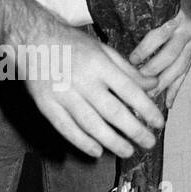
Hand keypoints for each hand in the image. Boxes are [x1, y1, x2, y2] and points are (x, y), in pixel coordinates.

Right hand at [22, 23, 163, 158]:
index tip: (159, 123)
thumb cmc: (71, 44)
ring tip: (128, 151)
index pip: (129, 90)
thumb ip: (127, 69)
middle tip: (149, 143)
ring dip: (112, 141)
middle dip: (135, 130)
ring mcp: (63, 95)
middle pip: (113, 112)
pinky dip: (82, 142)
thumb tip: (153, 85)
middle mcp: (82, 81)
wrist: (31, 40)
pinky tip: (97, 152)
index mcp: (99, 64)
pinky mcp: (46, 105)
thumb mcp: (102, 50)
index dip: (146, 109)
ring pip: (92, 125)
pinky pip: (66, 128)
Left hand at [128, 5, 190, 108]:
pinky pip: (185, 74)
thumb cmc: (161, 5)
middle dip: (152, 70)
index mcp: (174, 17)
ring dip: (163, 84)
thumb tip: (113, 41)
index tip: (130, 60)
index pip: (158, 36)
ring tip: (149, 97)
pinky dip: (175, 89)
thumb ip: (137, 22)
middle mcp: (186, 30)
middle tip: (137, 82)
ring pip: (179, 68)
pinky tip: (167, 104)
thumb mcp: (152, 9)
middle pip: (169, 55)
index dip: (144, 49)